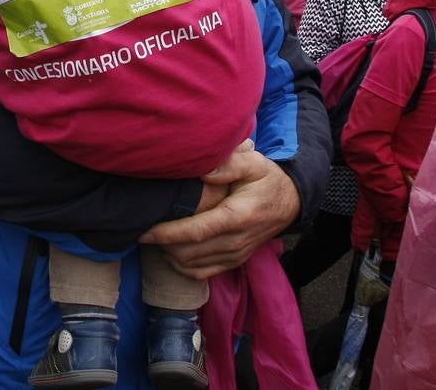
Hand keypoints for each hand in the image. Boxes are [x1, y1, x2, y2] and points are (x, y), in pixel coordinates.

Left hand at [139, 139, 300, 278]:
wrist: (291, 201)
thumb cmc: (267, 179)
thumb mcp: (254, 163)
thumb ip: (229, 164)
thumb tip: (202, 170)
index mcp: (237, 217)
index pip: (195, 232)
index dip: (166, 233)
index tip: (144, 230)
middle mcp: (236, 241)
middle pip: (189, 253)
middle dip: (162, 245)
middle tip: (144, 229)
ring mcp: (236, 255)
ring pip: (193, 266)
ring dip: (170, 255)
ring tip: (155, 238)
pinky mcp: (234, 262)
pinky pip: (203, 273)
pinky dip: (182, 267)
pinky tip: (171, 252)